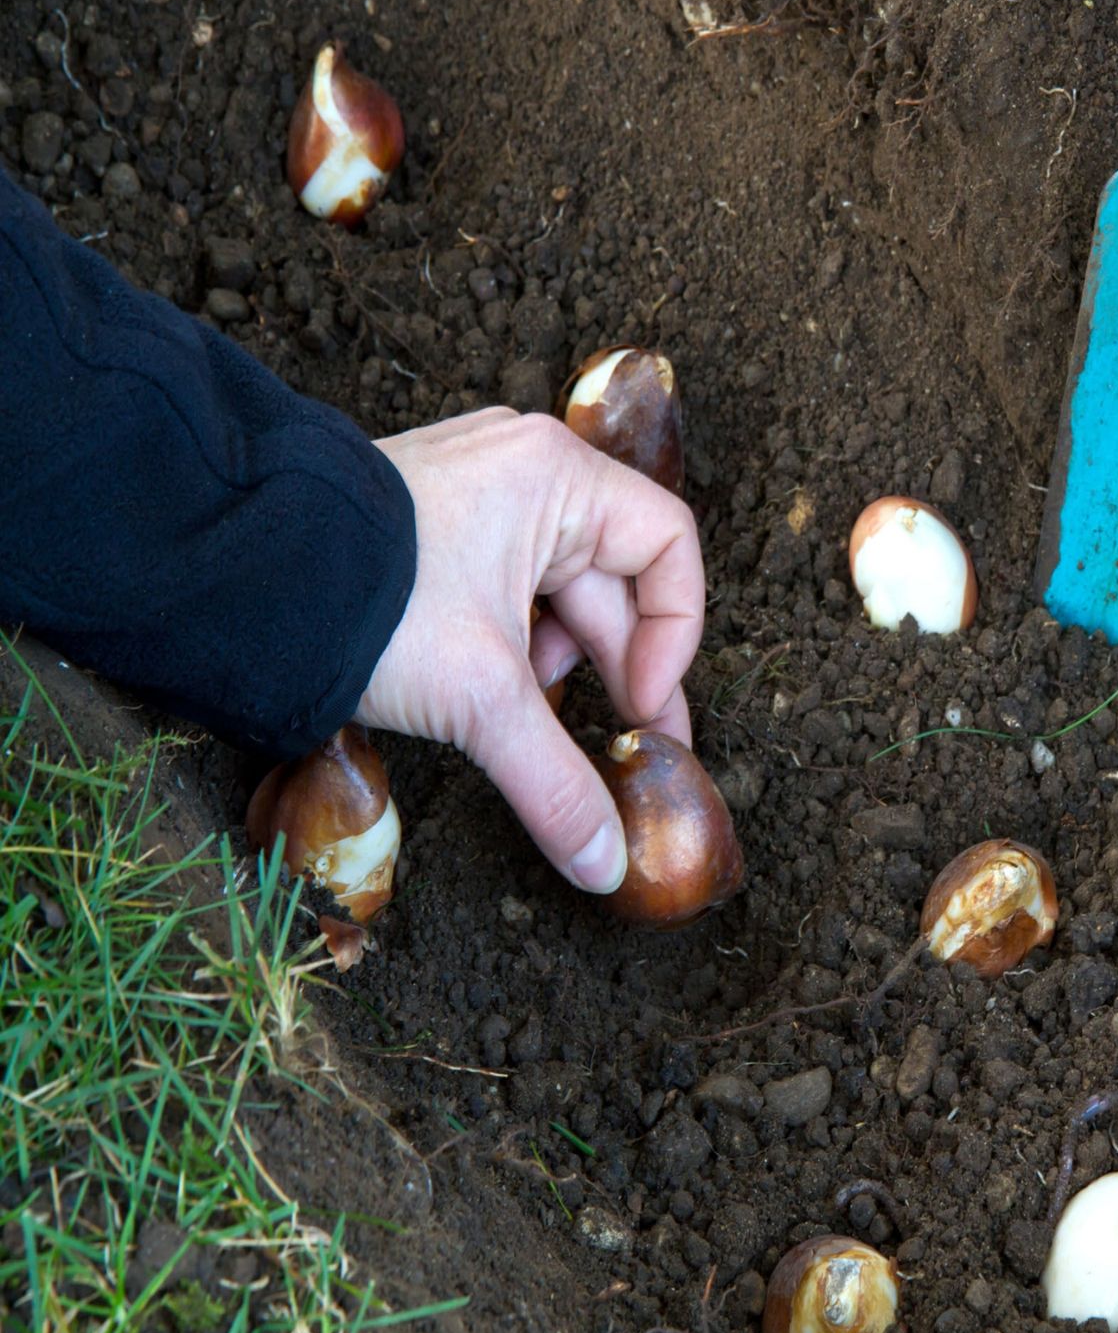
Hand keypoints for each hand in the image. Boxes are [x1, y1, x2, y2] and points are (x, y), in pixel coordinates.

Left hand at [357, 408, 703, 894]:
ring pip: (558, 590)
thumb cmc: (367, 604)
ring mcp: (479, 490)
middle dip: (619, 670)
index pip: (670, 546)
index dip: (675, 634)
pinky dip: (512, 643)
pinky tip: (486, 687)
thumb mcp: (480, 699)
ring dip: (558, 661)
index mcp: (558, 478)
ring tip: (526, 714)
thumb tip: (605, 864)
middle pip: (616, 578)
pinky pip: (509, 585)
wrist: (226, 574)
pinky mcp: (437, 523)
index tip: (643, 706)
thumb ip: (556, 782)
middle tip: (634, 748)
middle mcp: (527, 468)